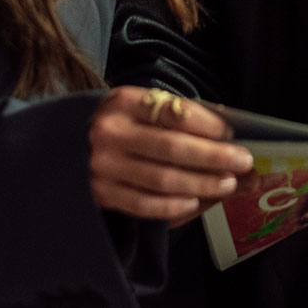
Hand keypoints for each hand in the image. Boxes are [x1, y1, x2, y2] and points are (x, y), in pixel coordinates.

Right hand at [88, 86, 253, 224]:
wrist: (64, 148)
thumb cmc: (116, 124)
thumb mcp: (137, 106)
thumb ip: (174, 114)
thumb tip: (224, 126)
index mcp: (123, 101)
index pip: (172, 113)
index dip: (206, 124)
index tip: (230, 133)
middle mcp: (110, 132)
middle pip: (172, 148)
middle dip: (213, 157)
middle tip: (243, 162)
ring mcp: (103, 166)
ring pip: (162, 179)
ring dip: (201, 183)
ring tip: (228, 184)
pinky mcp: (101, 194)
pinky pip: (144, 204)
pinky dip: (172, 206)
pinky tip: (194, 202)